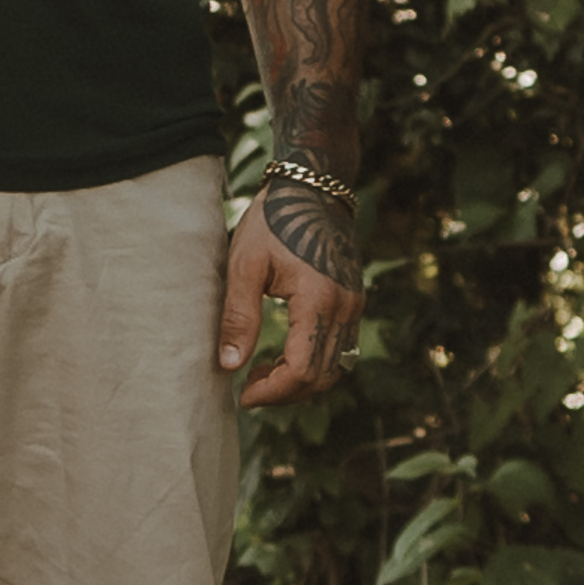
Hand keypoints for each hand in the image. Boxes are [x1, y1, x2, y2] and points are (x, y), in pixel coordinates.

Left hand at [222, 184, 359, 405]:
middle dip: (284, 392)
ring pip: (335, 367)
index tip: (243, 395)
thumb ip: (239, 317)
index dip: (273, 392)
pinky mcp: (353, 301)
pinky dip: (313, 363)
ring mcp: (354, 305)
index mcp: (319, 300)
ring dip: (300, 381)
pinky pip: (340, 349)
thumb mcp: (244, 266)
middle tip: (248, 388)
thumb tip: (229, 366)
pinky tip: (282, 356)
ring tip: (260, 373)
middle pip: (321, 376)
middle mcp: (345, 307)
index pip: (302, 370)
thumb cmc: (272, 222)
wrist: (311, 189)